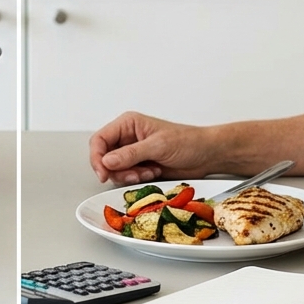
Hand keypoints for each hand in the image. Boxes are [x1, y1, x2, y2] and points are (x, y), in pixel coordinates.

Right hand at [89, 111, 219, 184]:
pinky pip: (127, 177)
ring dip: (129, 176)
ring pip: (114, 170)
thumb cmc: (187, 142)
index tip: (103, 173)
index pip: (100, 140)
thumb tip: (107, 160)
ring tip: (148, 173)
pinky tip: (152, 174)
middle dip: (117, 170)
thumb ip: (131, 154)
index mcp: (128, 124)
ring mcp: (133, 153)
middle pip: (104, 157)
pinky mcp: (140, 166)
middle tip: (134, 175)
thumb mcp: (158, 146)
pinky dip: (136, 180)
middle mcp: (127, 138)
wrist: (206, 155)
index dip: (97, 157)